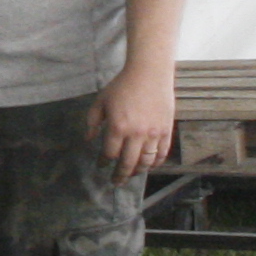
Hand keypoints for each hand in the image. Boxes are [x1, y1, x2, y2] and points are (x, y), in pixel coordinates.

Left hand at [90, 63, 174, 179]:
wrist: (149, 73)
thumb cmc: (122, 85)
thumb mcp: (101, 101)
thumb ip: (92, 121)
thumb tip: (89, 140)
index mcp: (117, 127)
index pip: (109, 154)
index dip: (103, 162)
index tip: (100, 165)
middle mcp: (136, 134)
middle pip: (127, 163)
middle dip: (120, 175)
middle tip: (115, 182)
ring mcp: (153, 134)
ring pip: (145, 162)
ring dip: (137, 172)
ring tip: (131, 175)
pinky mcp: (166, 131)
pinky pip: (161, 154)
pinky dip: (155, 163)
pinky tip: (149, 166)